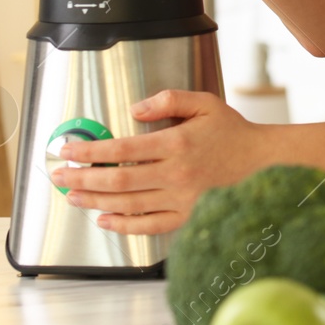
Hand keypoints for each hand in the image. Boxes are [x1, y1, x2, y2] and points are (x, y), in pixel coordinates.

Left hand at [51, 90, 265, 235]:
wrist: (265, 164)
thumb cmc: (234, 133)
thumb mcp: (205, 103)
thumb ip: (169, 100)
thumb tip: (136, 109)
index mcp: (177, 143)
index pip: (122, 148)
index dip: (90, 151)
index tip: (69, 150)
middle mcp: (176, 174)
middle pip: (118, 179)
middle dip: (83, 178)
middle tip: (59, 176)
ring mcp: (181, 198)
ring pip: (128, 204)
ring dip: (95, 201)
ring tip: (72, 196)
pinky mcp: (187, 216)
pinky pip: (149, 225)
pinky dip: (123, 225)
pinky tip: (104, 219)